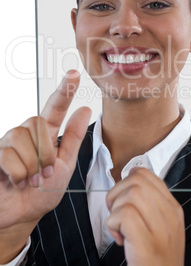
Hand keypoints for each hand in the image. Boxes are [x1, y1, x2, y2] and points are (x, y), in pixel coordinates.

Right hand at [0, 70, 90, 262]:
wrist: (22, 215)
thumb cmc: (43, 191)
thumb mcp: (65, 166)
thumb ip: (73, 138)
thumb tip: (85, 109)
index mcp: (46, 135)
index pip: (55, 107)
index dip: (64, 90)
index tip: (73, 74)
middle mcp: (26, 134)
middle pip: (35, 122)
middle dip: (45, 151)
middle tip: (46, 173)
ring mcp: (8, 144)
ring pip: (20, 136)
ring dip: (31, 164)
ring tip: (32, 180)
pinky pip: (7, 154)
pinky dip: (18, 173)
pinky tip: (17, 182)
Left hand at [106, 168, 184, 265]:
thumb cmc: (154, 260)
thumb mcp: (160, 228)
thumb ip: (149, 205)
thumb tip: (126, 183)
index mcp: (173, 208)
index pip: (145, 174)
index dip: (126, 183)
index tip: (124, 202)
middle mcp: (171, 214)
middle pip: (136, 180)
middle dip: (117, 193)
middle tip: (118, 215)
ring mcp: (162, 229)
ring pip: (130, 194)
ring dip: (115, 210)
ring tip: (120, 229)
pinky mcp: (148, 243)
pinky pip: (124, 214)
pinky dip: (113, 224)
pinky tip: (120, 240)